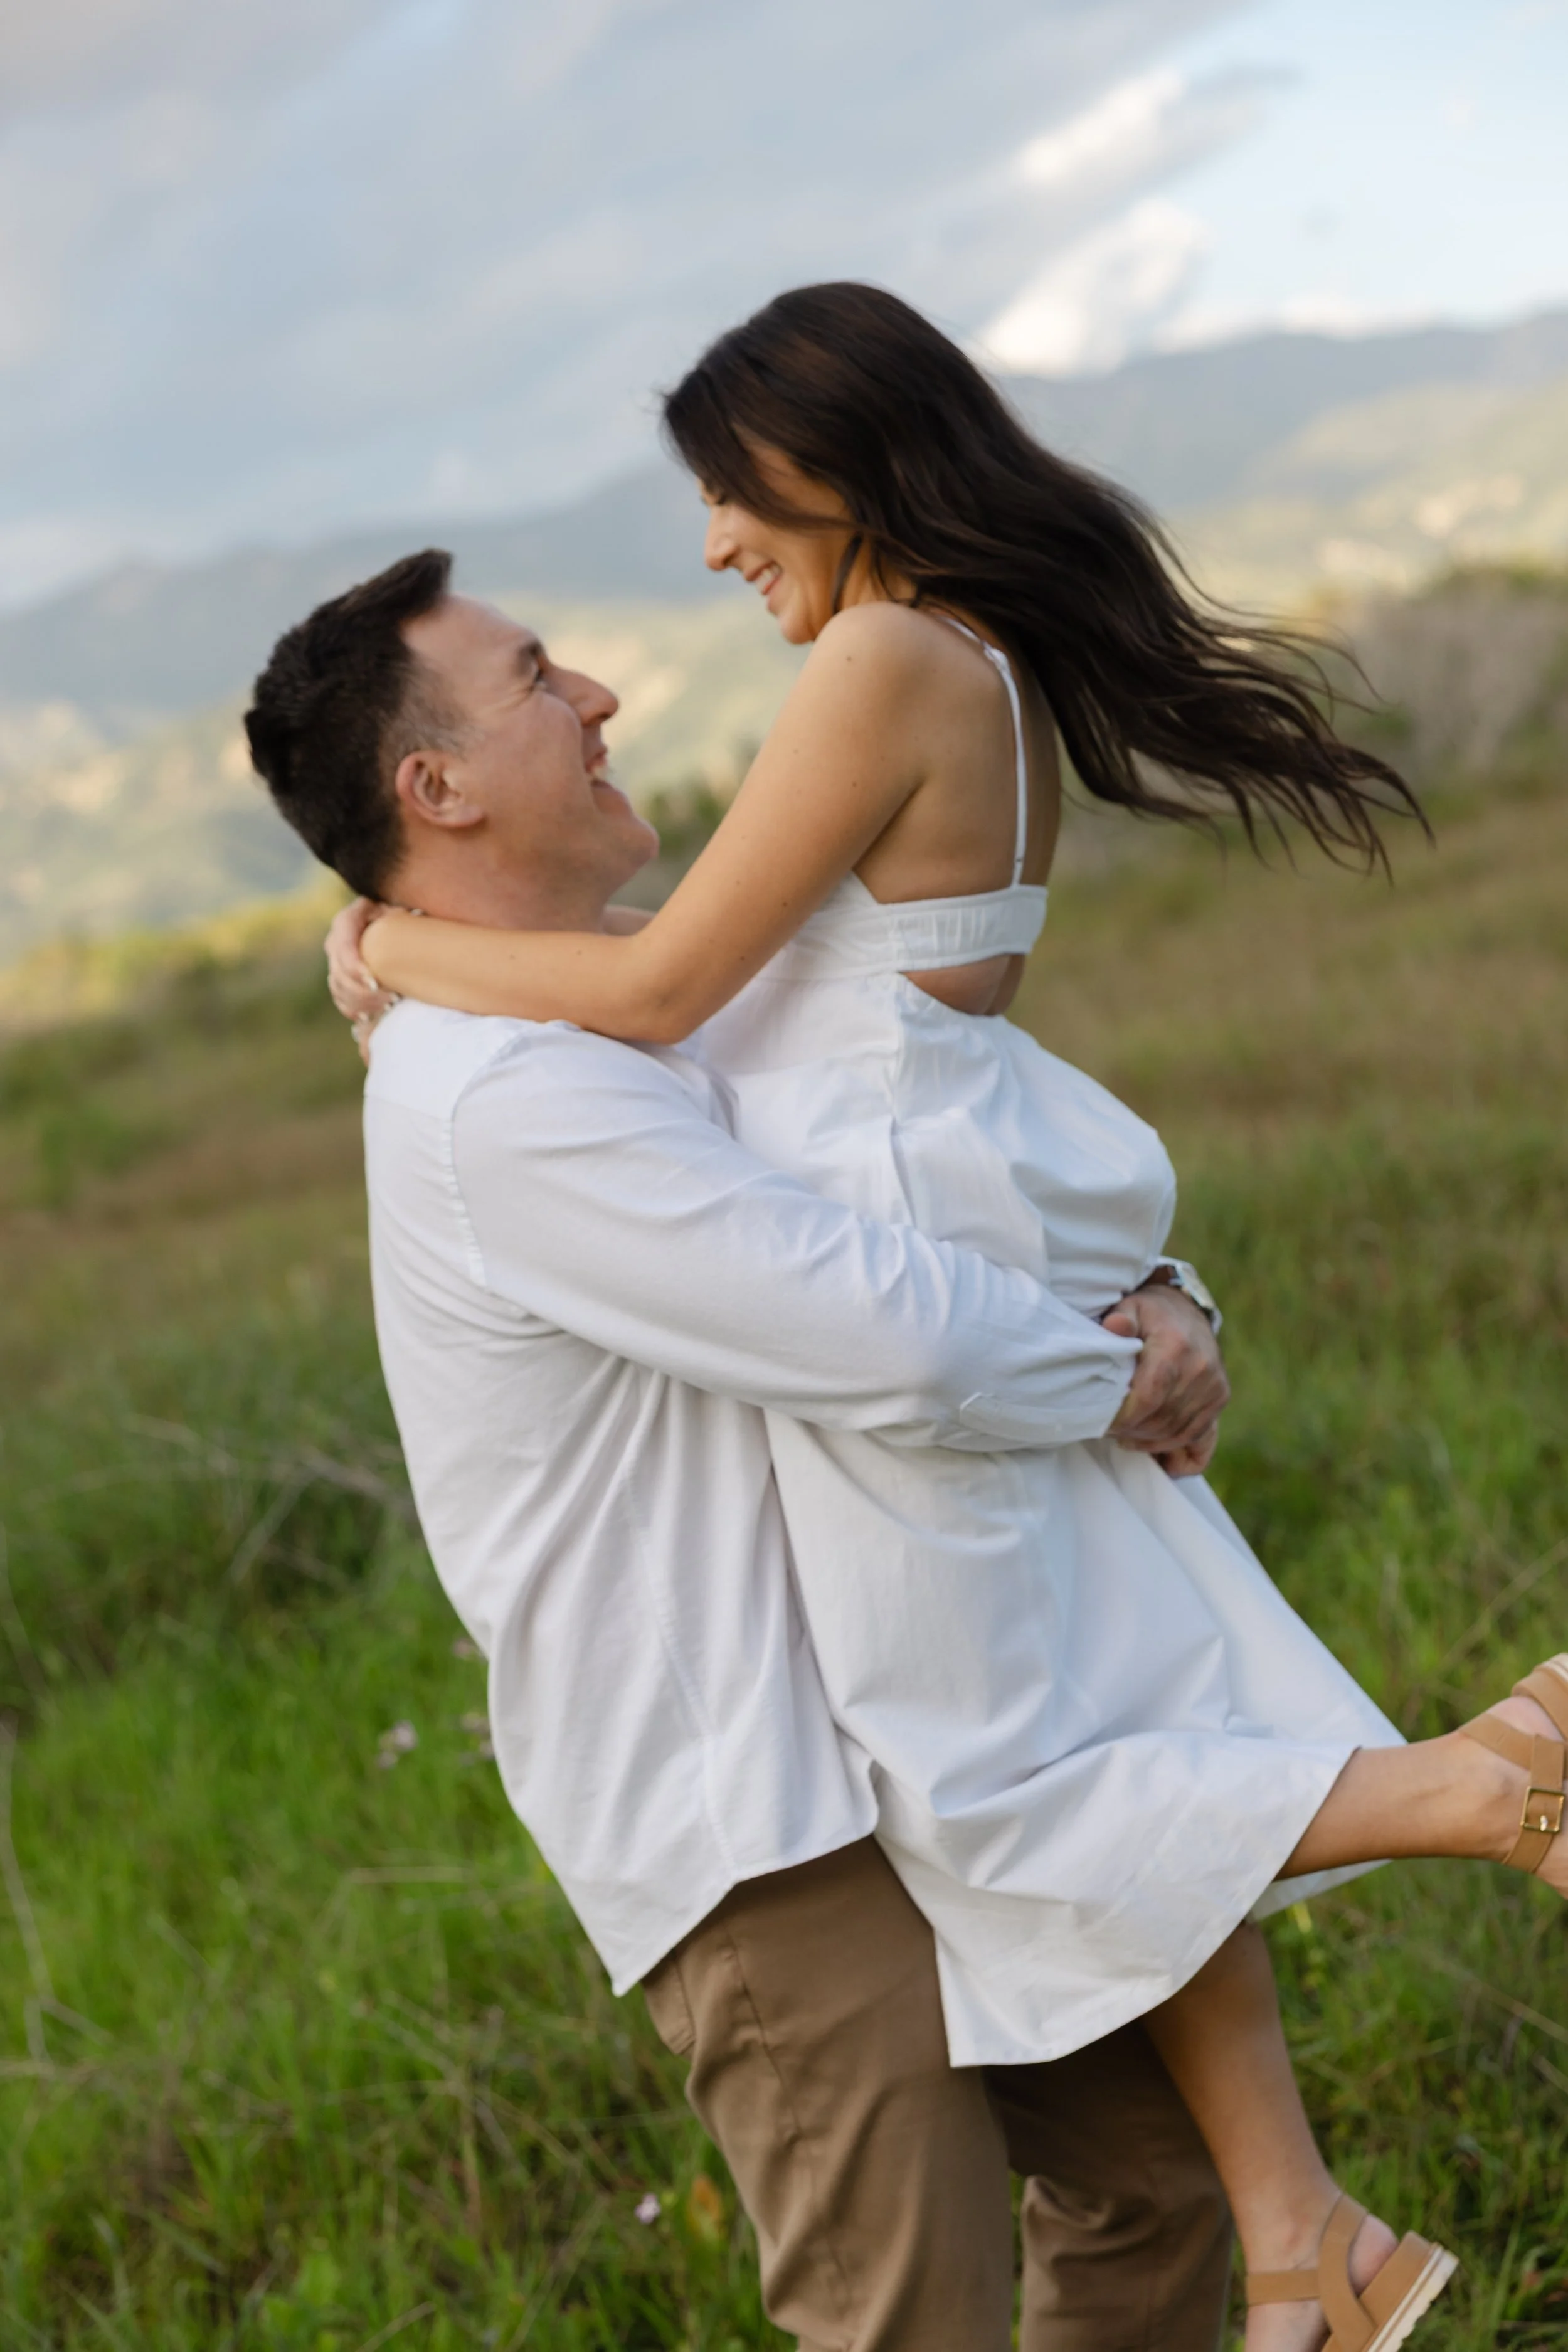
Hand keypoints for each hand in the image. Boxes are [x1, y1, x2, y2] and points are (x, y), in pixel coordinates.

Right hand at [325, 897, 397, 1060]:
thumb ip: (399, 916)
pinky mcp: (339, 978)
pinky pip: (340, 999)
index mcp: (347, 921)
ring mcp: (335, 961)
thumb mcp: (398, 911)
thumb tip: (414, 921)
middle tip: (392, 999)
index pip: (344, 947)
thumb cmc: (399, 916)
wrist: (390, 924)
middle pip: (339, 973)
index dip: (356, 969)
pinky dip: (353, 1010)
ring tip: (389, 1006)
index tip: (376, 984)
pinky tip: (371, 1016)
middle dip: (363, 992)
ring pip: (339, 989)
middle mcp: (335, 942)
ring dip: (362, 1003)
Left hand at [1104, 1284, 1228, 1476]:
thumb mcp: (1131, 1306)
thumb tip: (1114, 1326)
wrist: (1187, 1311)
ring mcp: (1215, 1388)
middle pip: (1162, 1420)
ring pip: (1179, 1433)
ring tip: (1126, 1438)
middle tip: (1109, 1430)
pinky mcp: (1220, 1399)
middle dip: (1131, 1432)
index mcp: (1175, 1348)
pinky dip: (1180, 1453)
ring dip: (1149, 1443)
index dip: (1124, 1418)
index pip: (1149, 1397)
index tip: (1104, 1423)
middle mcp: (1201, 1370)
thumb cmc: (1151, 1313)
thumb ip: (1120, 1319)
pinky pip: (1201, 1439)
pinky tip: (1162, 1461)